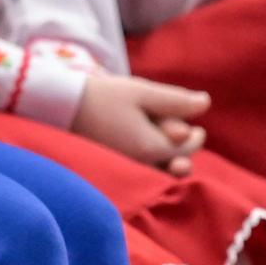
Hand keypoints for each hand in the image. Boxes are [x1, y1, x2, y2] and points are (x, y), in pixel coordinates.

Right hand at [71, 75, 208, 175]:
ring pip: (160, 171)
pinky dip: (151, 163)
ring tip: (166, 146)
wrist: (59, 106)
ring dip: (168, 159)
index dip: (195, 135)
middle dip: (182, 147)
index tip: (194, 126)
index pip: (186, 147)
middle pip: (175, 161)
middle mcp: (141, 165)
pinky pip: (143, 172)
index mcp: (151, 147)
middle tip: (180, 131)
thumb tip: (205, 103)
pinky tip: (146, 150)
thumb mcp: (140, 91)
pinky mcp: (114, 168)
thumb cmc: (102, 96)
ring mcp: (127, 169)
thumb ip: (175, 99)